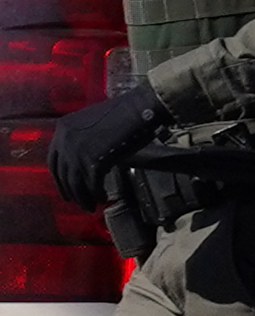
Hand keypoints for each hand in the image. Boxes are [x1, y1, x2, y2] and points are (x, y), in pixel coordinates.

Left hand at [48, 85, 166, 210]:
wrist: (140, 109)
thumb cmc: (125, 113)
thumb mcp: (93, 123)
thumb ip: (83, 138)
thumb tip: (87, 157)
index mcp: (63, 128)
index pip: (53, 159)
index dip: (59, 177)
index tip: (65, 187)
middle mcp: (65, 140)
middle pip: (62, 174)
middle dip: (69, 191)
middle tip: (77, 201)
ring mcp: (78, 151)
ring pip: (75, 182)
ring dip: (83, 197)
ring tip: (90, 206)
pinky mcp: (93, 161)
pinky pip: (91, 184)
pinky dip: (96, 194)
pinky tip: (103, 198)